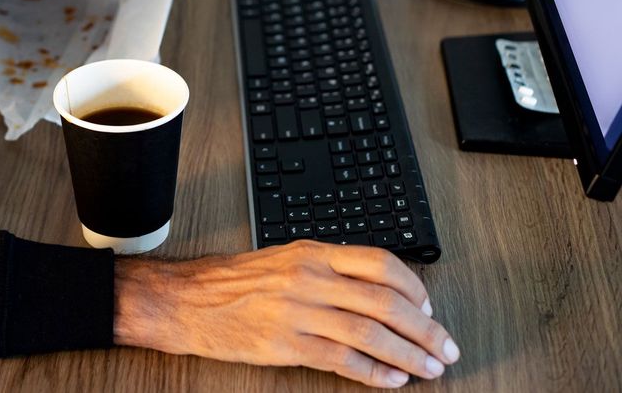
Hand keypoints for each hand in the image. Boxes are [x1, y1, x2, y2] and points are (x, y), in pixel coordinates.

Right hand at [114, 240, 459, 387]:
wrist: (188, 300)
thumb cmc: (234, 282)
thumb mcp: (285, 259)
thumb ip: (328, 268)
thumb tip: (376, 288)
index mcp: (313, 253)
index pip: (381, 264)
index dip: (414, 288)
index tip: (428, 308)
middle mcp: (310, 278)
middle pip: (385, 301)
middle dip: (424, 328)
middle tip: (445, 347)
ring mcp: (299, 311)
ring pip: (370, 333)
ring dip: (408, 354)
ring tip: (428, 368)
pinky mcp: (286, 344)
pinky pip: (342, 360)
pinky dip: (373, 373)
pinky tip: (390, 380)